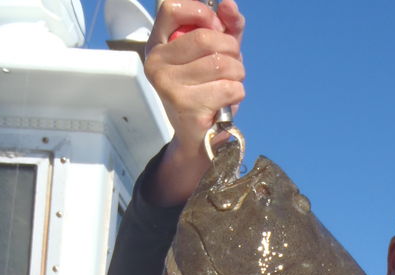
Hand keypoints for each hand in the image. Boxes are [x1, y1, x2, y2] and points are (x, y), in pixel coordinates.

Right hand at [143, 0, 245, 204]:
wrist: (199, 140)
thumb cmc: (206, 92)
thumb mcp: (215, 55)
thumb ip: (226, 28)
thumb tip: (229, 5)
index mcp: (157, 45)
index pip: (171, 7)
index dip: (202, 12)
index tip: (216, 27)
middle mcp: (156, 64)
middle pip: (207, 38)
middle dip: (231, 51)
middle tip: (231, 66)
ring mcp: (168, 86)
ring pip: (222, 64)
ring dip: (237, 74)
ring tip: (229, 86)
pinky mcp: (186, 107)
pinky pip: (228, 88)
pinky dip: (237, 93)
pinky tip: (226, 102)